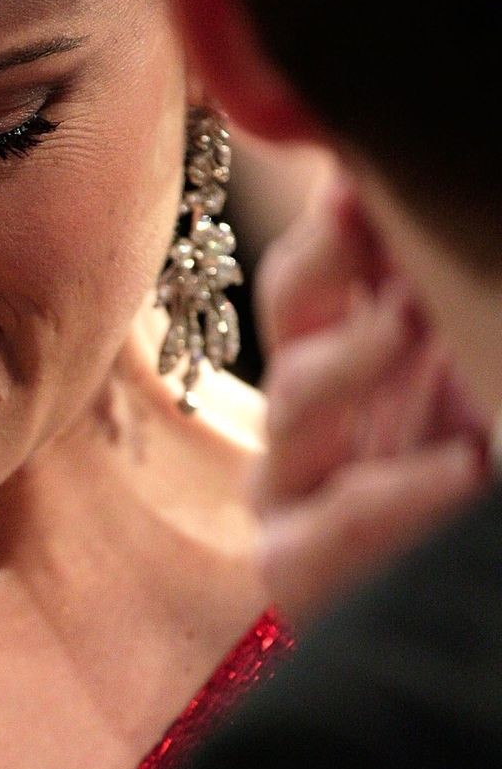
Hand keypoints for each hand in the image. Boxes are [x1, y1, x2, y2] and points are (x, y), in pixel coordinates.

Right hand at [251, 177, 491, 626]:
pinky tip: (461, 469)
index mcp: (360, 359)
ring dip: (356, 361)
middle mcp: (317, 417)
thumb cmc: (489, 472)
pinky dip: (387, 496)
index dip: (335, 222)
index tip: (366, 181)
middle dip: (331, 262)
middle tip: (393, 227)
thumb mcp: (475, 366)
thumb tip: (377, 199)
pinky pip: (309, 530)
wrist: (474, 587)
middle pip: (287, 315)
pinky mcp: (295, 572)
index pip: (319, 269)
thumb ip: (431, 302)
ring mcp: (294, 495)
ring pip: (290, 410)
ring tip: (426, 327)